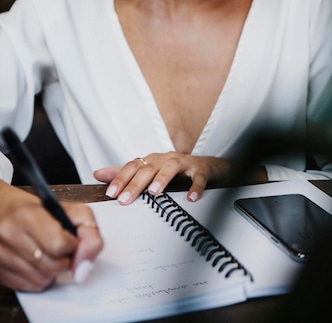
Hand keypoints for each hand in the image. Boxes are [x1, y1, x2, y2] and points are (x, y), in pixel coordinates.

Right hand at [0, 181, 102, 291]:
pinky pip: (30, 286)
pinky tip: (38, 262)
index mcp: (27, 214)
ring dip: (53, 271)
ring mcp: (1, 255)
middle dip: (65, 260)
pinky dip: (40, 278)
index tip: (71, 239)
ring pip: (42, 279)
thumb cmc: (36, 209)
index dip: (72, 245)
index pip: (59, 245)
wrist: (2, 211)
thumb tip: (89, 257)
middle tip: (62, 248)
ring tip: (49, 253)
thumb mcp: (67, 208)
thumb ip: (87, 228)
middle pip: (52, 266)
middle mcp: (10, 234)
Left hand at [94, 152, 234, 204]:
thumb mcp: (149, 171)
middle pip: (149, 168)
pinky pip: (198, 177)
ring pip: (171, 167)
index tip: (110, 194)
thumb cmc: (175, 171)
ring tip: (154, 192)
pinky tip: (191, 197)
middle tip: (125, 200)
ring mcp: (184, 163)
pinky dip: (195, 186)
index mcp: (152, 160)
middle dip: (136, 184)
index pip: (132, 166)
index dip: (120, 178)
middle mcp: (166, 158)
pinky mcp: (201, 170)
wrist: (206, 167)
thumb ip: (125, 173)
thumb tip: (98, 173)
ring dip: (162, 179)